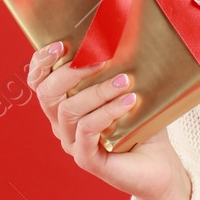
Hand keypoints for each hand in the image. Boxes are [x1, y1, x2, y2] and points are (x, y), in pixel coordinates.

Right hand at [26, 41, 191, 199]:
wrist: (161, 165)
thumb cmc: (142, 125)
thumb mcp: (125, 90)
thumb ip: (114, 68)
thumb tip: (117, 33)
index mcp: (64, 105)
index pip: (39, 82)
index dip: (41, 62)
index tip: (60, 44)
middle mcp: (61, 125)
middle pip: (46, 94)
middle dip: (69, 72)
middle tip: (100, 60)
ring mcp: (72, 144)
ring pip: (68, 111)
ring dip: (97, 91)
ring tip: (124, 81)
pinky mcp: (87, 160)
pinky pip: (87, 131)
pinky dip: (107, 112)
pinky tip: (128, 102)